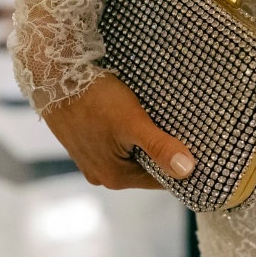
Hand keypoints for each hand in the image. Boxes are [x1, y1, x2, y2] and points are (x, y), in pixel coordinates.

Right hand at [43, 74, 194, 188]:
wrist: (53, 77)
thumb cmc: (94, 98)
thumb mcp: (133, 122)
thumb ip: (160, 147)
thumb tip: (188, 170)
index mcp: (116, 177)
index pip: (162, 179)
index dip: (182, 164)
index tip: (202, 149)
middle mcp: (102, 175)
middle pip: (147, 167)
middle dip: (165, 151)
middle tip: (187, 130)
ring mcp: (92, 160)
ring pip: (132, 155)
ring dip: (147, 140)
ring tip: (164, 120)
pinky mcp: (86, 143)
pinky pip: (118, 144)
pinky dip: (130, 134)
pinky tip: (137, 117)